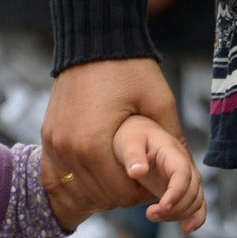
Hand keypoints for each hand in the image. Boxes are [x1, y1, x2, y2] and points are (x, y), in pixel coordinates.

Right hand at [43, 57, 182, 213]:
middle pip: (99, 195)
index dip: (143, 194)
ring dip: (101, 188)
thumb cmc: (131, 70)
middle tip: (142, 179)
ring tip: (122, 174)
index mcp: (94, 145)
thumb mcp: (160, 103)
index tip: (155, 182)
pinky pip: (60, 173)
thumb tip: (189, 171)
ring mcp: (54, 143)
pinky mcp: (47, 137)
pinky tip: (97, 171)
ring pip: (78, 188)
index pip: (121, 193)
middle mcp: (68, 149)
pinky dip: (79, 179)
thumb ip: (172, 140)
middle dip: (123, 193)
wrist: (94, 42)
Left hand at [113, 113, 206, 231]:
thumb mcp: (128, 141)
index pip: (183, 174)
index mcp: (173, 153)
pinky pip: (196, 205)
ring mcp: (184, 179)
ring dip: (178, 214)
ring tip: (151, 215)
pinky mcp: (180, 189)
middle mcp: (184, 166)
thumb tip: (137, 172)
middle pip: (192, 192)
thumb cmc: (130, 136)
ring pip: (195, 201)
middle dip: (175, 208)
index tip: (162, 205)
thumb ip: (132, 155)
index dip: (177, 192)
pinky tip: (186, 229)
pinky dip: (196, 218)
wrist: (137, 134)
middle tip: (149, 214)